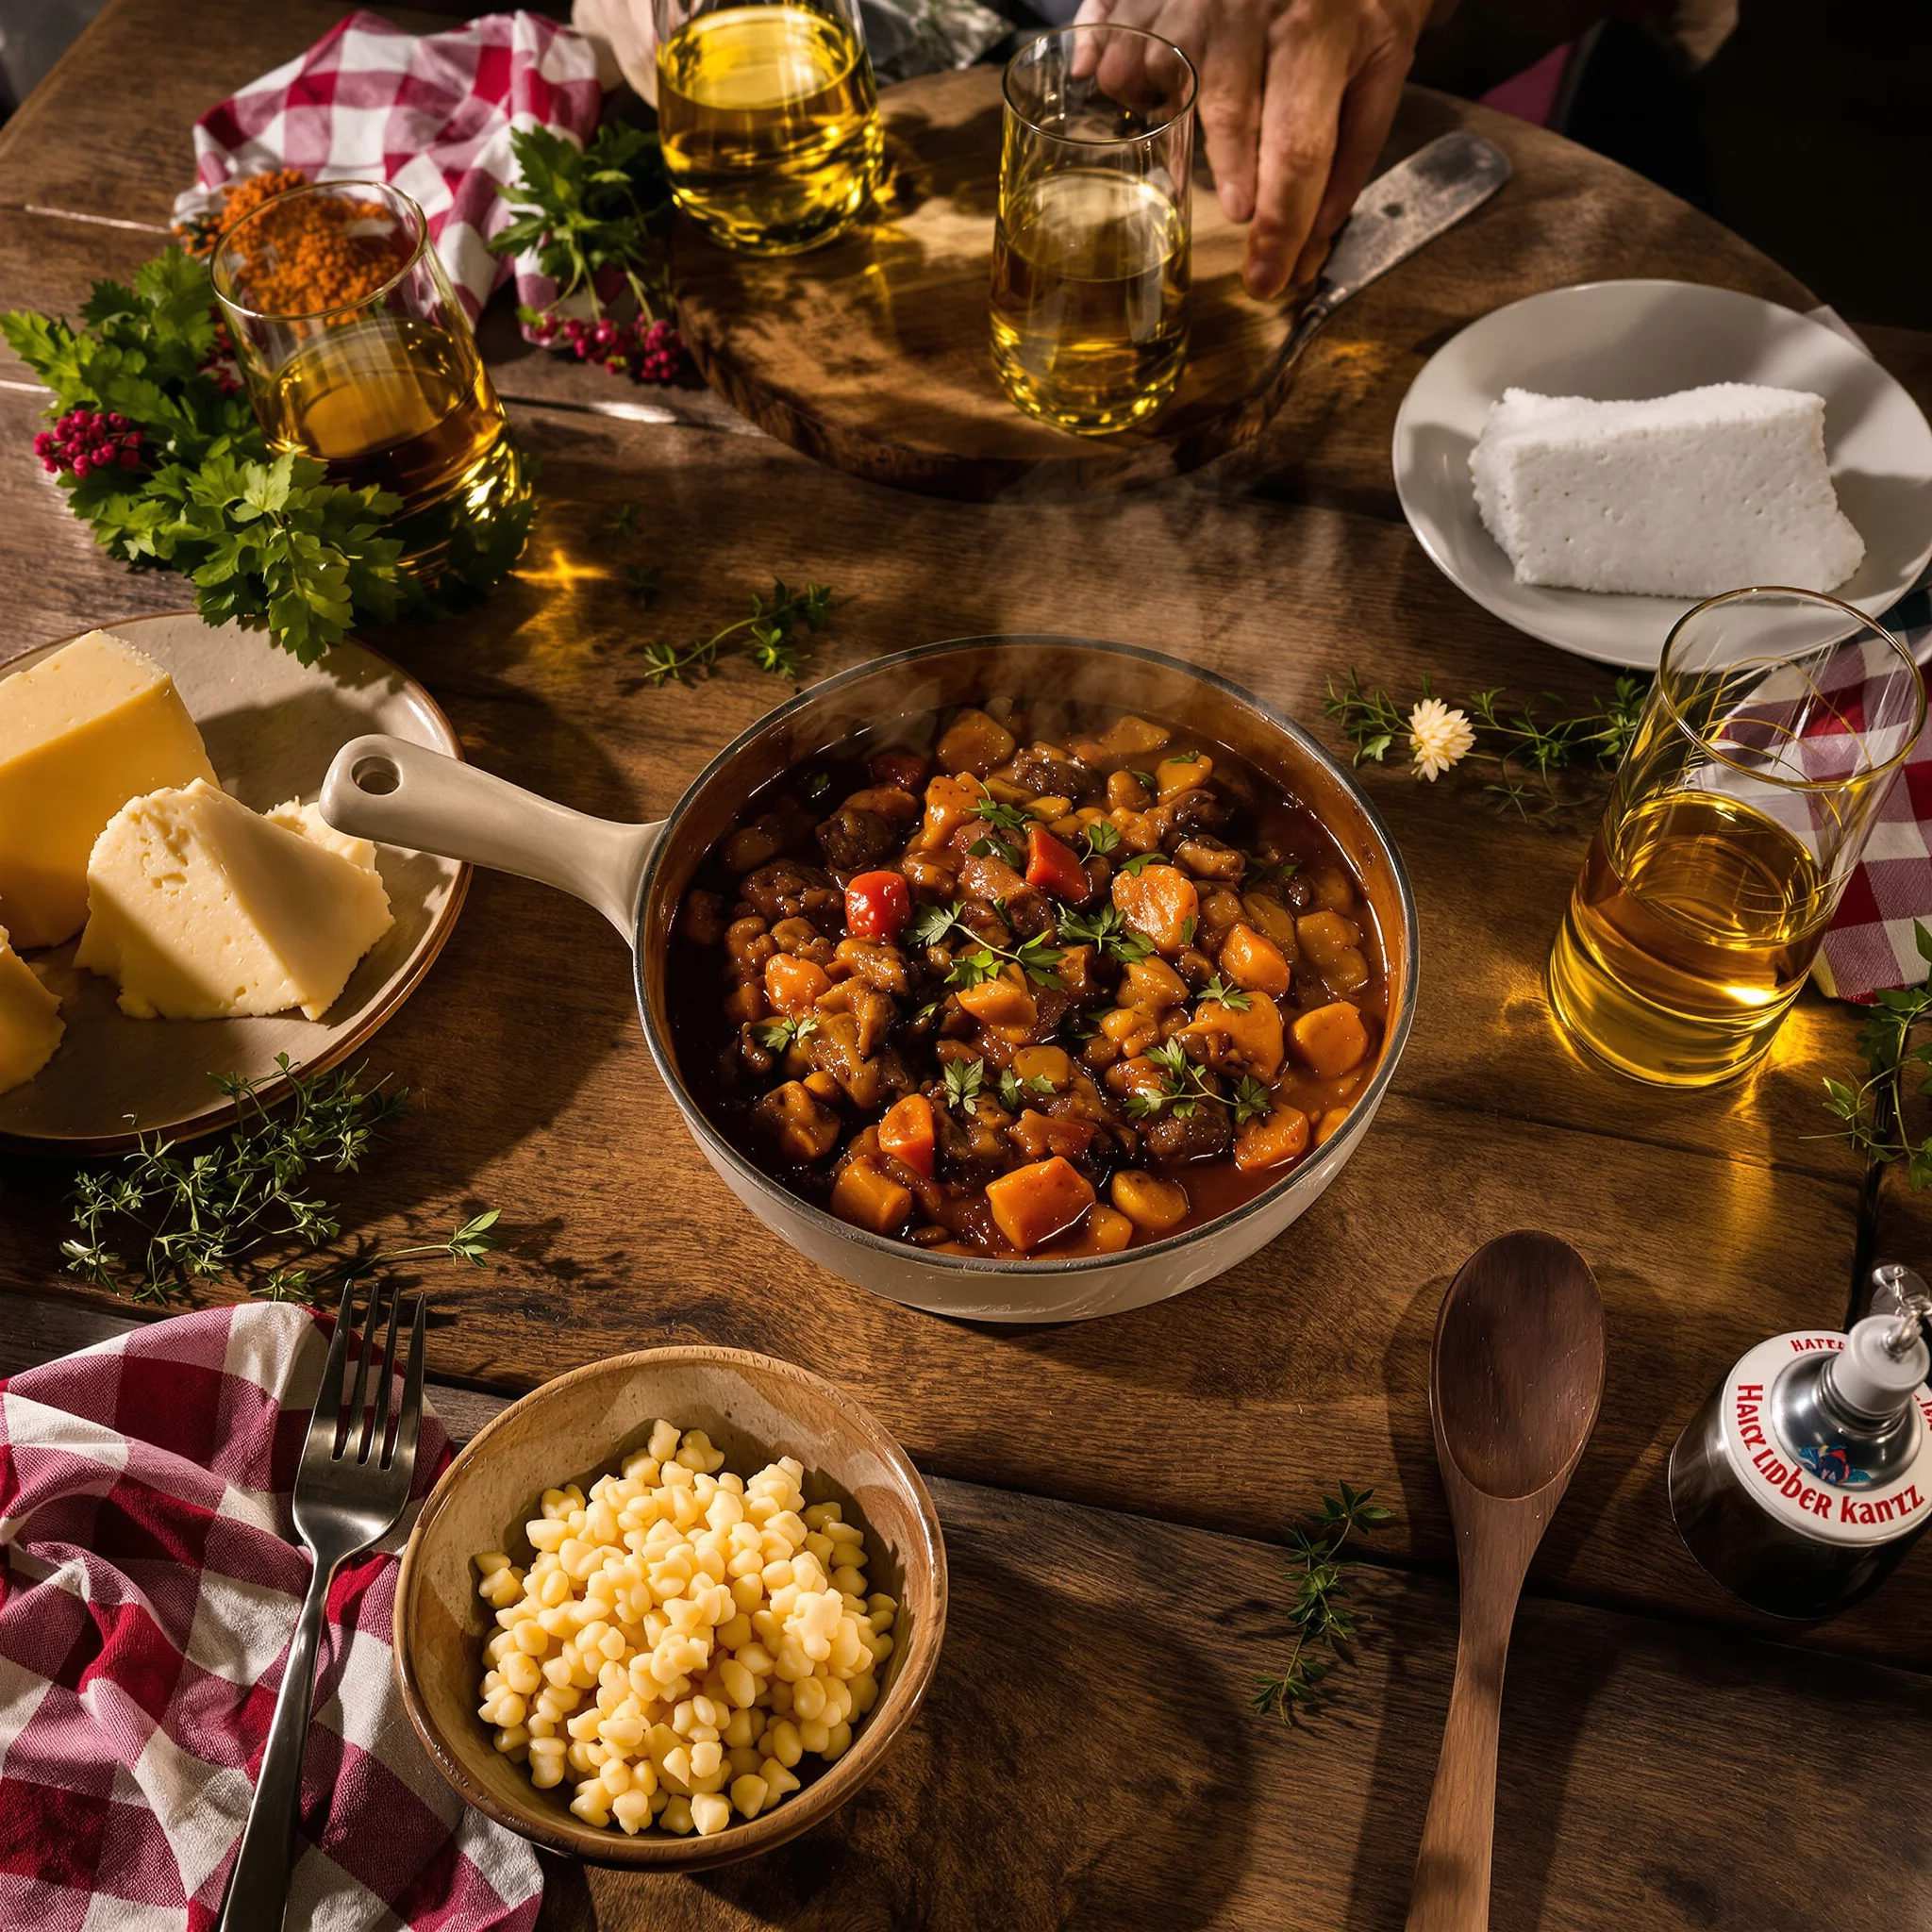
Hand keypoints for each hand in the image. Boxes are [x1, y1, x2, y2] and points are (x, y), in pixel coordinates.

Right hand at [1071, 0, 1435, 300]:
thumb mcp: (1385, 54)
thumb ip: (1356, 145)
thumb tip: (1319, 229)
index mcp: (1318, 33)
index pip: (1299, 152)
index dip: (1282, 227)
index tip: (1267, 278)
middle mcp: (1253, 12)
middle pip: (1229, 121)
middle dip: (1231, 181)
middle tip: (1240, 209)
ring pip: (1159, 77)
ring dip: (1161, 119)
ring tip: (1177, 127)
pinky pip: (1113, 32)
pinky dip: (1103, 61)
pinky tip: (1101, 76)